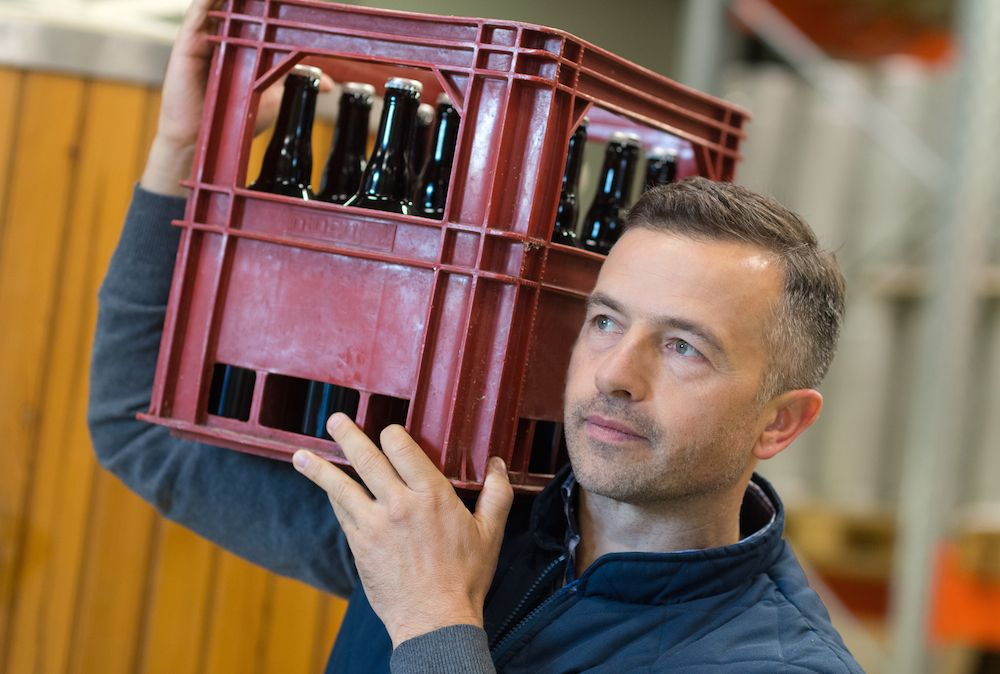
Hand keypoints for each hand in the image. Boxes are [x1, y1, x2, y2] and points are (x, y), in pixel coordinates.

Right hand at [140, 0, 332, 195]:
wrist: (208, 139)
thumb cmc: (236, 119)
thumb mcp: (274, 96)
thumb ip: (295, 81)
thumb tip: (329, 83)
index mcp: (241, 44)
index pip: (256, 16)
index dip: (270, 5)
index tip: (293, 2)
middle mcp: (222, 36)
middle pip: (237, 6)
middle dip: (258, 0)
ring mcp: (204, 38)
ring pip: (217, 4)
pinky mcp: (187, 43)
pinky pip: (196, 12)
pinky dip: (209, 0)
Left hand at [293, 414, 513, 647]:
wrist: (435, 620)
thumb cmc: (465, 578)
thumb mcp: (490, 533)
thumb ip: (496, 494)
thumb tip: (498, 465)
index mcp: (431, 495)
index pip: (402, 447)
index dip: (393, 434)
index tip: (390, 431)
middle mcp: (398, 504)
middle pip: (366, 458)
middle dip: (348, 435)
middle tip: (335, 420)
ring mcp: (374, 525)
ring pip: (341, 485)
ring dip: (320, 467)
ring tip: (301, 454)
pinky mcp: (359, 545)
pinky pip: (341, 512)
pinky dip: (331, 496)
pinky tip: (323, 487)